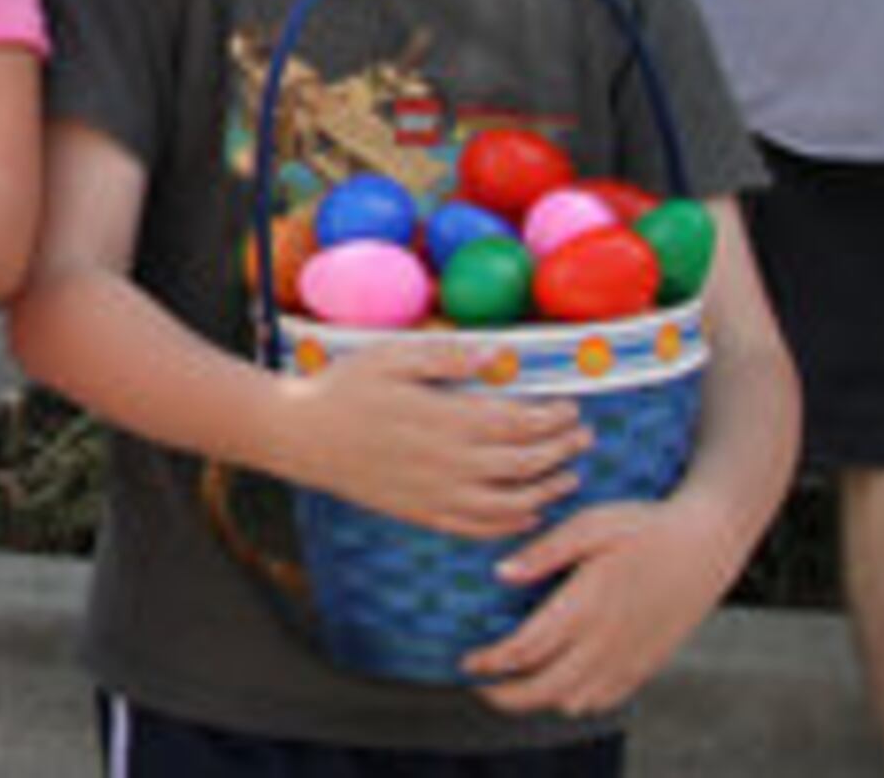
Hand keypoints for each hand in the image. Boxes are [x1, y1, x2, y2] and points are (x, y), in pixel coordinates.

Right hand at [280, 336, 588, 540]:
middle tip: (584, 438)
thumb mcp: (389, 356)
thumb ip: (444, 357)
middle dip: (561, 450)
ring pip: (510, 503)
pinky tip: (529, 513)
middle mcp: (447, 462)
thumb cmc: (343, 387)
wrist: (300, 436)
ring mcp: (436, 494)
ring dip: (548, 491)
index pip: (518, 423)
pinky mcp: (422, 513)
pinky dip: (512, 524)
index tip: (571, 409)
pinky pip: (479, 528)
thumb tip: (494, 356)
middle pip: (524, 463)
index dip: (552, 419)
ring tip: (569, 476)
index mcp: (443, 419)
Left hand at [462, 490, 751, 718]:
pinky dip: (574, 700)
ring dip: (538, 700)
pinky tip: (558, 683)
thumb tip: (500, 574)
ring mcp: (630, 657)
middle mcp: (607, 641)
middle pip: (544, 689)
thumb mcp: (590, 524)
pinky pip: (605, 699)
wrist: (708, 544)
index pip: (526, 650)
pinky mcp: (647, 663)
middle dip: (504, 695)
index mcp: (587, 605)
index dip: (490, 662)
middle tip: (478, 685)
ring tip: (511, 684)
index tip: (465, 661)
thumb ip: (544, 551)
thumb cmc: (644, 526)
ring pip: (574, 701)